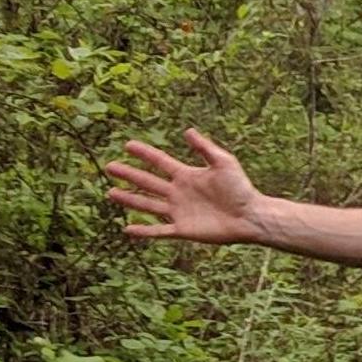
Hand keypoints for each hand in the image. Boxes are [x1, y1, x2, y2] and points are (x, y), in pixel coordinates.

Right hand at [105, 130, 263, 245]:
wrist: (251, 215)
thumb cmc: (241, 188)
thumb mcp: (224, 163)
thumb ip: (205, 148)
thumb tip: (188, 130)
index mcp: (187, 175)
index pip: (160, 162)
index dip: (144, 153)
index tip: (127, 145)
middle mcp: (179, 192)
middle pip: (148, 181)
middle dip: (129, 174)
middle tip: (110, 166)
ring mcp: (179, 211)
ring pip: (148, 204)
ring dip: (129, 199)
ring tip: (111, 193)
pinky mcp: (183, 229)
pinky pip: (159, 230)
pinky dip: (144, 231)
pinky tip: (127, 228)